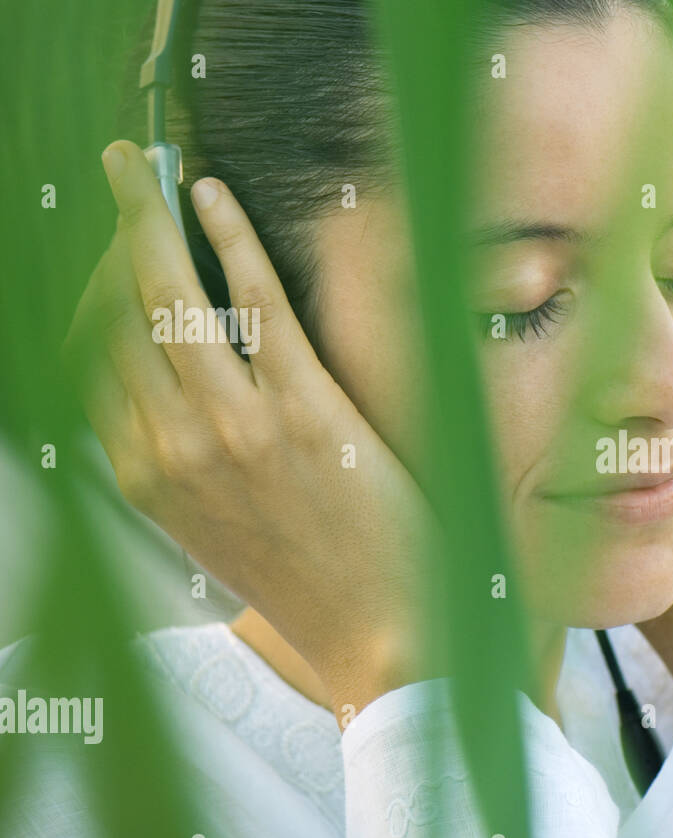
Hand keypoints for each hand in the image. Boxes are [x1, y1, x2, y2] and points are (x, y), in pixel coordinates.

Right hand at [64, 140, 435, 723]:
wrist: (382, 633)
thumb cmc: (305, 582)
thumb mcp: (209, 534)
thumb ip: (171, 467)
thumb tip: (153, 399)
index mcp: (141, 479)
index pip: (87, 359)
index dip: (90, 290)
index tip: (106, 250)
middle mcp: (170, 447)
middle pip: (113, 315)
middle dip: (110, 237)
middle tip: (114, 179)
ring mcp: (235, 426)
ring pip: (166, 296)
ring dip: (146, 216)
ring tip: (139, 166)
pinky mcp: (306, 410)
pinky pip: (254, 300)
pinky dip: (229, 236)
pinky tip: (210, 194)